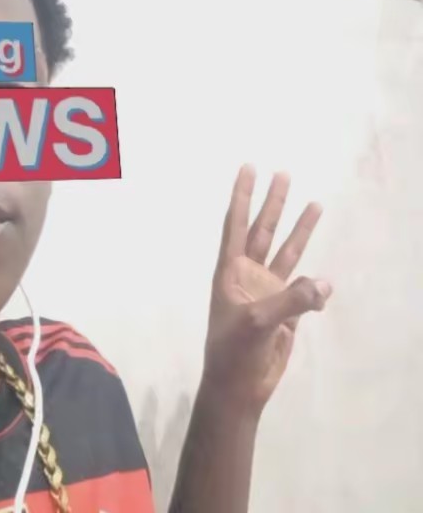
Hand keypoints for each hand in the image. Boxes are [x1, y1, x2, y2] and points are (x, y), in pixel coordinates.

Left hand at [202, 165, 331, 416]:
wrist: (239, 385)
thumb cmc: (233, 350)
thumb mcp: (257, 322)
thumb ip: (290, 301)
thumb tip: (324, 284)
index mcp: (230, 270)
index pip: (237, 224)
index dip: (242, 196)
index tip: (248, 168)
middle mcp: (248, 274)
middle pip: (263, 229)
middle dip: (272, 202)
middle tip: (282, 172)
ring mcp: (267, 290)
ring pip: (286, 251)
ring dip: (298, 228)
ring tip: (313, 202)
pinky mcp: (284, 310)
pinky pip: (303, 288)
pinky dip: (314, 282)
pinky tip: (323, 280)